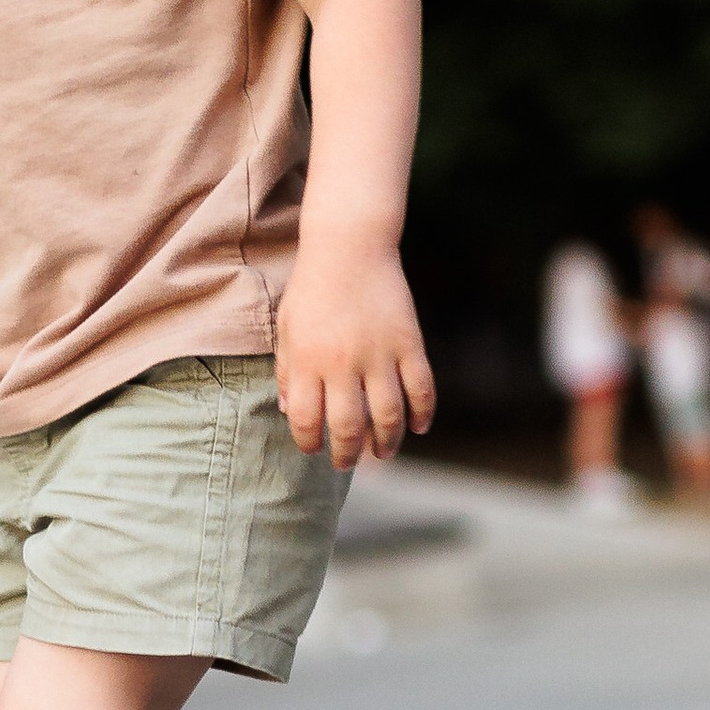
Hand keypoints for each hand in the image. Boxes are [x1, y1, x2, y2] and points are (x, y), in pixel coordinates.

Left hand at [275, 236, 437, 468]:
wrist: (350, 246)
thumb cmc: (313, 287)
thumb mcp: (287, 327)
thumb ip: (286, 370)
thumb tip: (289, 412)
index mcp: (307, 361)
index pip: (305, 419)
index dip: (308, 442)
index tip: (313, 448)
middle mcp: (342, 363)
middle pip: (347, 426)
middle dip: (346, 454)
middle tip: (346, 463)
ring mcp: (379, 354)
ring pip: (388, 416)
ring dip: (386, 443)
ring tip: (382, 454)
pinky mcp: (409, 343)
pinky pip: (421, 389)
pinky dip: (423, 413)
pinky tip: (418, 427)